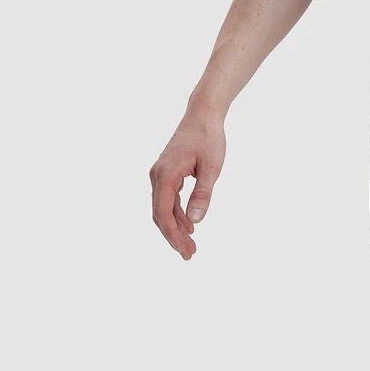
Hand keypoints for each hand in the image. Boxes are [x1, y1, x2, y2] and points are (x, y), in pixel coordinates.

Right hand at [149, 111, 225, 259]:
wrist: (202, 115)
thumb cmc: (208, 138)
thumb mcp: (211, 167)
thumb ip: (203, 193)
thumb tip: (195, 221)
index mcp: (166, 174)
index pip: (163, 211)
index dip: (171, 234)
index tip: (183, 250)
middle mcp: (157, 175)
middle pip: (160, 213)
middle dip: (173, 236)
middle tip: (189, 255)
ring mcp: (160, 174)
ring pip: (163, 208)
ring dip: (175, 227)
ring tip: (190, 246)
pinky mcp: (166, 173)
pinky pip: (167, 199)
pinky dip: (176, 214)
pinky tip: (188, 226)